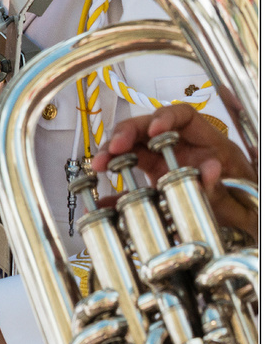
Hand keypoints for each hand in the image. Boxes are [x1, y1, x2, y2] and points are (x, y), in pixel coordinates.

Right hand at [95, 103, 256, 239]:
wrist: (244, 227)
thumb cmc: (246, 207)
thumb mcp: (240, 201)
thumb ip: (224, 188)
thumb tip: (209, 169)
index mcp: (210, 144)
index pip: (185, 116)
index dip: (165, 117)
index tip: (153, 131)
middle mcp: (184, 148)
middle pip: (149, 128)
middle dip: (127, 133)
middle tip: (112, 147)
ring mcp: (168, 162)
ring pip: (134, 147)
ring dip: (112, 152)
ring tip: (97, 165)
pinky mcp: (155, 180)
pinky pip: (132, 178)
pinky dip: (114, 187)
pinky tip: (101, 198)